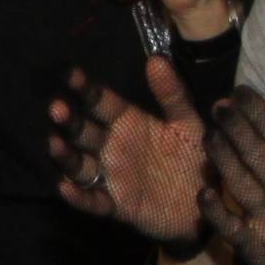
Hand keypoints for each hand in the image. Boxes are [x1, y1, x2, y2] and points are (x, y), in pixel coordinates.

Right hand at [50, 56, 208, 244]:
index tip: (71, 73)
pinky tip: (65, 188)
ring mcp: (112, 176)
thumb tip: (157, 59)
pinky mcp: (117, 205)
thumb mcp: (188, 124)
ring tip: (55, 144)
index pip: (101, 102)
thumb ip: (173, 95)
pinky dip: (79, 196)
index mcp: (128, 122)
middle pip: (84, 131)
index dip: (86, 89)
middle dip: (69, 120)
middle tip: (57, 108)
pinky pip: (93, 200)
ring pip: (80, 165)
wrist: (209, 202)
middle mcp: (113, 147)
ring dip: (66, 155)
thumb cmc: (195, 158)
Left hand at [202, 85, 264, 264]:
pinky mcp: (254, 248)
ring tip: (208, 136)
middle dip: (237, 128)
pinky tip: (202, 192)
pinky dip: (216, 211)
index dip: (258, 112)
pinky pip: (231, 227)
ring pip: (242, 185)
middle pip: (259, 156)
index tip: (240, 91)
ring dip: (223, 159)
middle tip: (218, 105)